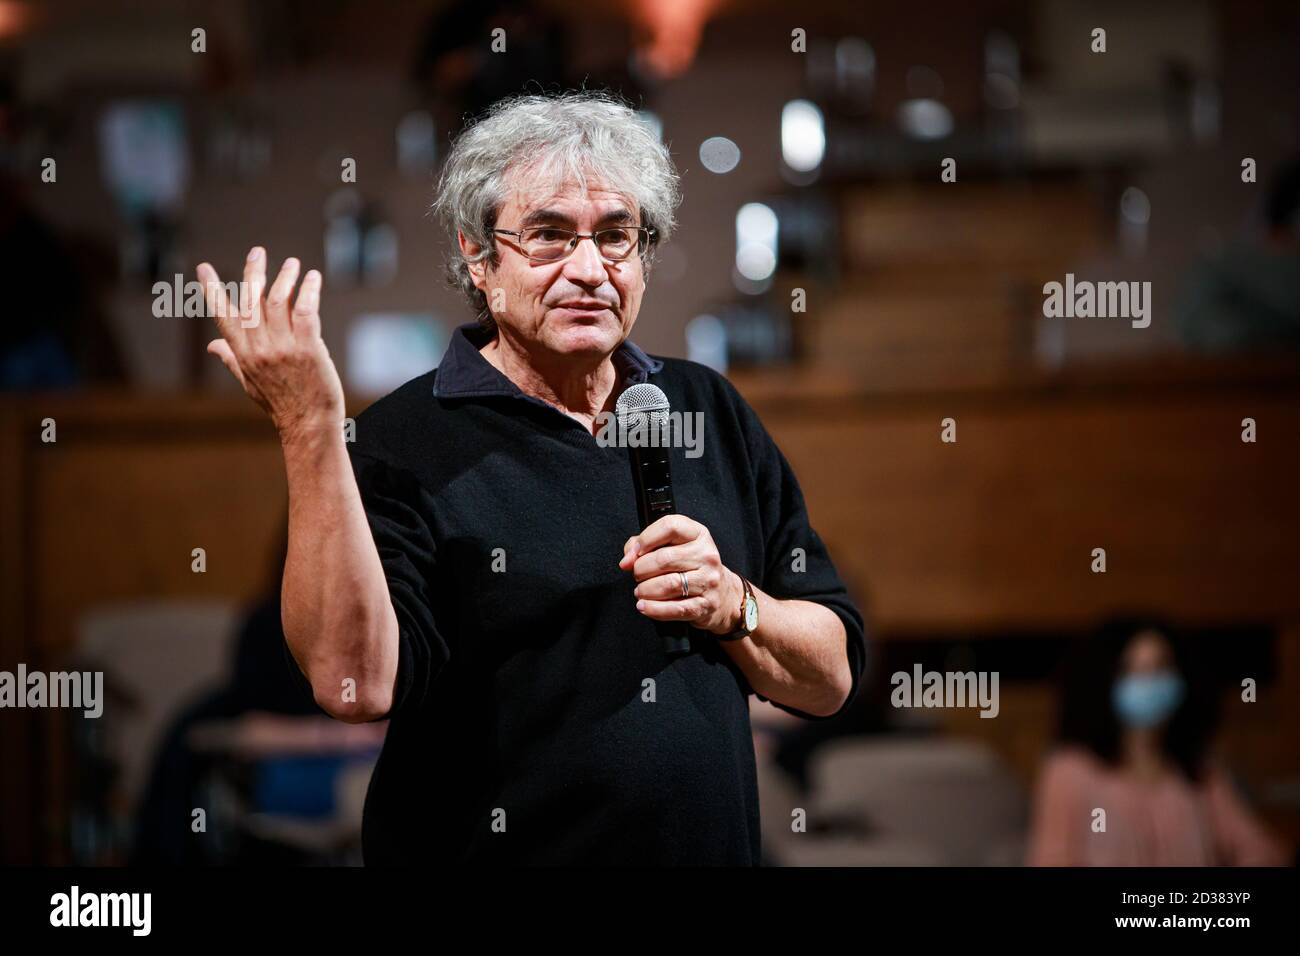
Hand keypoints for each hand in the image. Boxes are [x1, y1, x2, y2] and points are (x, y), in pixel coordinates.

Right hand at [198, 247, 345, 444]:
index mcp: (242, 355)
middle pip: (251, 300)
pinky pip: (305, 310)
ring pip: (278, 301)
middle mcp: (259, 348)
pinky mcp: (308, 348)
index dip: (212, 290)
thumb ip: (231, 359)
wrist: (309, 425)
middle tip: (258, 252)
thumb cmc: (282, 404)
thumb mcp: (250, 383)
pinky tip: (313, 279)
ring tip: (292, 264)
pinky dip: (308, 291)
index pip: (223, 316)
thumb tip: (211, 347)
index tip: (203, 268)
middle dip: (253, 272)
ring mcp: (283, 348)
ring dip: (285, 278)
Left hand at [619, 514, 743, 634]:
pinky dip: (654, 609)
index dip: (646, 539)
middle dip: (641, 569)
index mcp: (698, 534)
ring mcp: (708, 581)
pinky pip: (675, 608)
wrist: (722, 594)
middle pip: (664, 559)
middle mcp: (706, 555)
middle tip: (637, 575)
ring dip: (646, 590)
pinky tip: (644, 606)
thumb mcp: (673, 546)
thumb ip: (645, 545)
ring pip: (668, 585)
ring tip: (641, 591)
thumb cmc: (690, 567)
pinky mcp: (705, 605)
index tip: (634, 552)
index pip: (670, 526)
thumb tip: (627, 560)